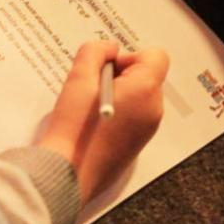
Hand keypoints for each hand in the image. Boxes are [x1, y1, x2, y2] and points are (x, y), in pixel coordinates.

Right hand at [37, 41, 168, 203]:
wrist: (68, 175)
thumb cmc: (74, 128)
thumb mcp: (79, 77)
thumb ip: (96, 52)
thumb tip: (109, 49)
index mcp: (145, 91)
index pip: (155, 56)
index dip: (128, 56)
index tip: (105, 70)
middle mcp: (153, 110)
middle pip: (145, 76)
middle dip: (120, 75)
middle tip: (92, 89)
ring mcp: (148, 129)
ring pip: (138, 96)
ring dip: (117, 94)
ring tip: (90, 108)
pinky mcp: (137, 144)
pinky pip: (133, 115)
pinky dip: (117, 112)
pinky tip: (94, 124)